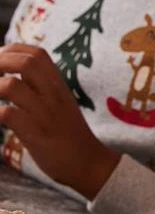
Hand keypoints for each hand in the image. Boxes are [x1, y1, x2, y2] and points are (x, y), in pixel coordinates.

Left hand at [0, 43, 119, 197]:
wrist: (88, 162)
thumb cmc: (68, 134)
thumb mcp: (59, 104)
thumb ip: (40, 89)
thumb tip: (13, 77)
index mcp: (59, 85)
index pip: (36, 53)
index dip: (12, 50)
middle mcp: (53, 94)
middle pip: (25, 62)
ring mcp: (44, 113)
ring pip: (11, 86)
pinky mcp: (35, 133)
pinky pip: (7, 114)